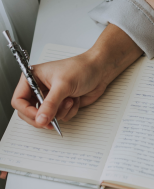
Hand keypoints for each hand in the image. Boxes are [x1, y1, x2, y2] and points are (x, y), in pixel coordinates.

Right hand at [11, 24, 142, 128]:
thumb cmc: (81, 68)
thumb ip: (50, 104)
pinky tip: (75, 100)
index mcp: (33, 78)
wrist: (100, 70)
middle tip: (53, 118)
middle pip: (31, 113)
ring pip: (48, 117)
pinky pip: (62, 117)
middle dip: (44, 116)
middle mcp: (40, 89)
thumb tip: (40, 119)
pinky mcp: (63, 104)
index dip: (27, 112)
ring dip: (62, 111)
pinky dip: (70, 111)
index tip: (40, 117)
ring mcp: (52, 98)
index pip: (19, 100)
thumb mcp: (63, 85)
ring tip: (70, 99)